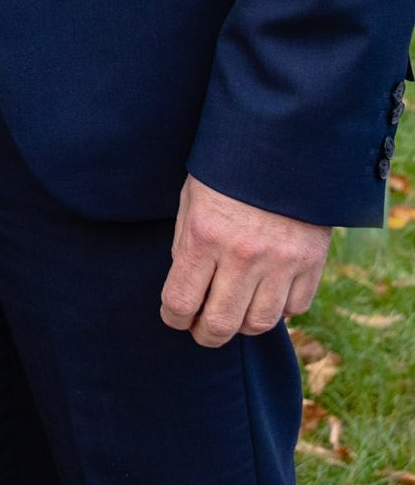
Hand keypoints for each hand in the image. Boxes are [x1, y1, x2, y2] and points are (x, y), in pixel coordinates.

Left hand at [160, 176, 332, 346]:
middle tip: (202, 331)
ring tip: (233, 314)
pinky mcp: (311, 264)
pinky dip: (279, 310)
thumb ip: (187, 246)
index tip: (174, 317)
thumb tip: (187, 289)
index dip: (174, 318)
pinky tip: (265, 296)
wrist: (282, 149)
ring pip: (260, 323)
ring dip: (242, 325)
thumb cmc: (226, 173)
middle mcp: (242, 255)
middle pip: (221, 324)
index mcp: (204, 236)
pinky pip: (294, 308)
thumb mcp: (191, 201)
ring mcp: (281, 263)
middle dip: (206, 335)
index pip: (181, 301)